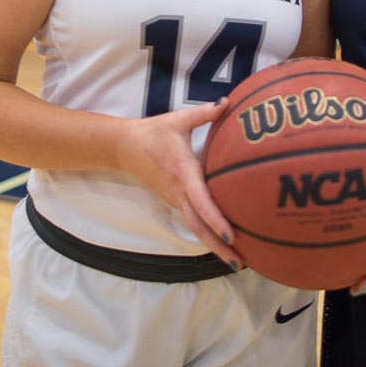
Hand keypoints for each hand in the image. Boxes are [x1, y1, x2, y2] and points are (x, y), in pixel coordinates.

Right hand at [115, 98, 244, 268]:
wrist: (124, 147)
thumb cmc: (154, 132)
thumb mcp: (179, 120)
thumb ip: (205, 113)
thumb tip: (229, 103)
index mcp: (183, 173)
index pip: (201, 201)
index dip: (216, 219)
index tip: (231, 234)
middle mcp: (179, 192)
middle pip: (200, 226)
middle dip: (219, 246)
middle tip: (241, 263)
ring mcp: (175, 199)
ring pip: (196, 227)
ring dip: (214, 245)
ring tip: (237, 260)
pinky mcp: (174, 201)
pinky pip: (193, 221)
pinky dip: (207, 234)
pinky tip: (223, 241)